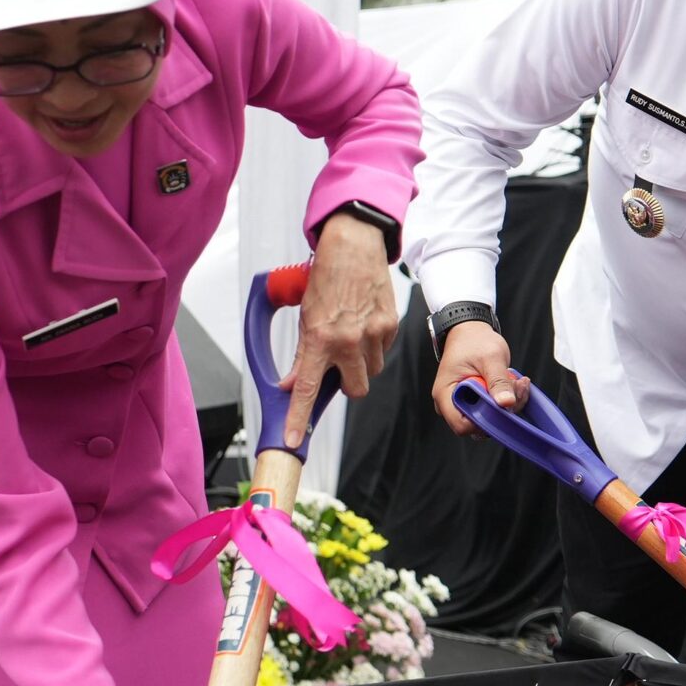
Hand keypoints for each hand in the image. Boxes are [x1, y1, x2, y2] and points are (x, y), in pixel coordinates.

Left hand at [278, 214, 397, 447]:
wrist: (354, 246)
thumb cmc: (326, 277)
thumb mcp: (305, 316)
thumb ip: (302, 354)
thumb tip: (294, 382)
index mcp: (320, 338)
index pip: (308, 388)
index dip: (299, 418)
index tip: (295, 439)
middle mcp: (348, 340)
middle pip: (355, 390)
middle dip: (347, 384)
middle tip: (338, 366)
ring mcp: (373, 334)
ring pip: (372, 372)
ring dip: (362, 364)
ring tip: (352, 338)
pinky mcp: (391, 326)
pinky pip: (384, 351)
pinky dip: (374, 346)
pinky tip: (364, 325)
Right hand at [429, 320, 529, 435]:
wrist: (470, 331)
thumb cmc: (473, 341)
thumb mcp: (490, 357)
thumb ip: (498, 381)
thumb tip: (506, 403)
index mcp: (445, 393)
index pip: (462, 425)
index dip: (484, 421)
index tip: (502, 404)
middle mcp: (450, 403)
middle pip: (477, 425)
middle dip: (502, 410)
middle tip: (516, 387)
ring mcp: (463, 403)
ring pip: (488, 419)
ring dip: (508, 404)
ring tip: (516, 381)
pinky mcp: (474, 401)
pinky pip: (492, 410)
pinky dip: (506, 399)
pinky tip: (513, 383)